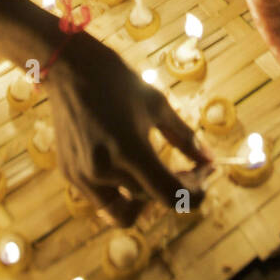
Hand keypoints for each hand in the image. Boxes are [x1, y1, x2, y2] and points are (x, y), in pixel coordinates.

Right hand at [47, 30, 210, 223]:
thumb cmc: (117, 80)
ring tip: (153, 173)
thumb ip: (184, 136)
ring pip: (125, 211)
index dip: (196, 192)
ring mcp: (83, 177)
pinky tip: (128, 166)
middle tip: (188, 167)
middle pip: (152, 200)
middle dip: (177, 187)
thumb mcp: (157, 104)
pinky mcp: (70, 175)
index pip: (172, 196)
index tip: (204, 172)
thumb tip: (209, 160)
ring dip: (145, 198)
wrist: (69, 68)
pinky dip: (121, 191)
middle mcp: (104, 170)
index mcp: (129, 149)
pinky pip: (102, 200)